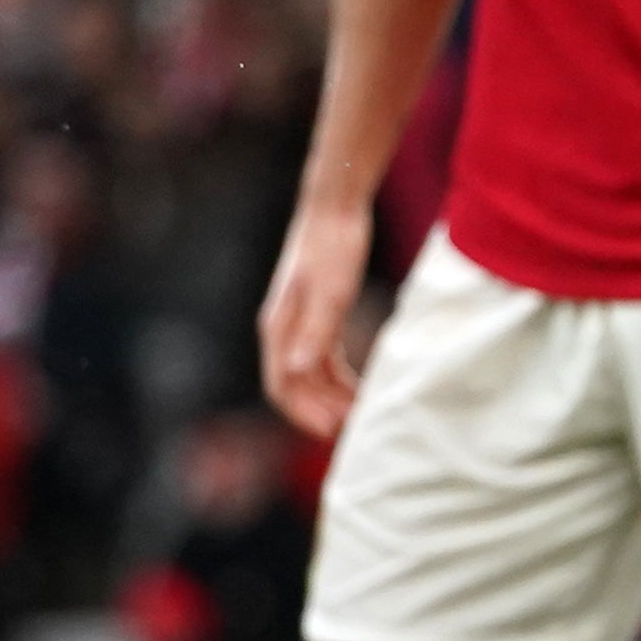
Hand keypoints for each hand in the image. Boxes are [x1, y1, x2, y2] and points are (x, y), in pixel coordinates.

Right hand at [256, 200, 377, 442]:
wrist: (335, 208)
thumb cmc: (332, 247)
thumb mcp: (330, 292)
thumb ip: (315, 332)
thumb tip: (295, 371)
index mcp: (278, 328)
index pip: (281, 386)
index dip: (304, 414)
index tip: (334, 432)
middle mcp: (282, 329)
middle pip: (294, 386)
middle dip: (320, 411)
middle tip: (355, 429)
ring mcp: (298, 322)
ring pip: (309, 375)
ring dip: (331, 398)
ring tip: (362, 413)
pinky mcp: (318, 314)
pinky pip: (323, 358)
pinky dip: (339, 378)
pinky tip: (363, 387)